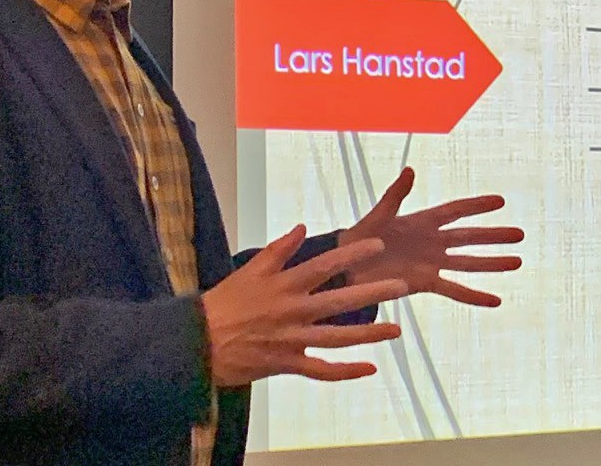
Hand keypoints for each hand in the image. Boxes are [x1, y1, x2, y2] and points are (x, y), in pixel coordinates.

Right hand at [201, 225, 406, 386]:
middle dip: (373, 293)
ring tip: (397, 330)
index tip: (378, 246)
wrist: (196, 343)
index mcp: (284, 285)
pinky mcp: (287, 363)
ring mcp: (292, 339)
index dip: (353, 255)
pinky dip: (346, 372)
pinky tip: (369, 369)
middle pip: (340, 301)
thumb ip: (278, 250)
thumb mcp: (248, 270)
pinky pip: (321, 370)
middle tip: (403, 287)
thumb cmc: (221, 304)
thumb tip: (301, 227)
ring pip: (337, 337)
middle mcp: (293, 311)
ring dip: (369, 334)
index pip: (325, 266)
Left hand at [338, 167, 522, 306]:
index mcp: (423, 221)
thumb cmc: (360, 236)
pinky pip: (455, 290)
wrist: (345, 267)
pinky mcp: (425, 283)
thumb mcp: (379, 214)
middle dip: (494, 236)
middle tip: (520, 234)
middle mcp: (433, 242)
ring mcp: (432, 263)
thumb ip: (396, 195)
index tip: (500, 201)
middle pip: (470, 237)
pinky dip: (475, 296)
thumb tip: (410, 170)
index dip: (477, 206)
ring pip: (468, 263)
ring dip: (492, 264)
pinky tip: (496, 301)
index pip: (456, 211)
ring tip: (517, 262)